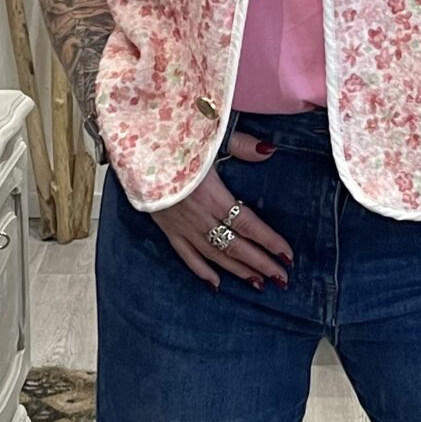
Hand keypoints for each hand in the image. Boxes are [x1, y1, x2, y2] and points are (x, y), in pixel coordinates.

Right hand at [151, 131, 292, 291]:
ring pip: (214, 255)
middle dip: (260, 263)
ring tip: (259, 283)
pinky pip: (186, 255)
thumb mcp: (207, 137)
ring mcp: (182, 226)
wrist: (132, 151)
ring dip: (237, 270)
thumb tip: (268, 150)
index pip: (248, 224)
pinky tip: (216, 284)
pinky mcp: (167, 229)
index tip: (288, 255)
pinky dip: (201, 271)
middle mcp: (199, 216)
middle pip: (235, 245)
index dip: (269, 241)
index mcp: (212, 195)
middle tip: (282, 279)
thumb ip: (241, 145)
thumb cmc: (170, 142)